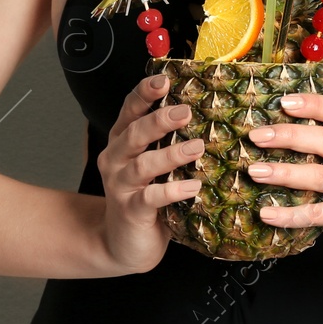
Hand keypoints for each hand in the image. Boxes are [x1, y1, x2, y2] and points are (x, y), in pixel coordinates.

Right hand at [95, 73, 203, 274]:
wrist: (123, 244)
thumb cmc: (146, 196)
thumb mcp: (153, 164)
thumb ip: (167, 140)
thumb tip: (206, 111)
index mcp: (122, 141)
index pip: (130, 110)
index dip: (145, 93)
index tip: (164, 80)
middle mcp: (116, 159)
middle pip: (134, 133)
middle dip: (159, 119)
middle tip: (186, 111)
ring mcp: (121, 186)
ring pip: (143, 165)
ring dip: (171, 154)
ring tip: (197, 147)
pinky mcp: (131, 211)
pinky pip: (150, 198)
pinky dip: (172, 191)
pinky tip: (193, 187)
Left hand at [245, 92, 322, 263]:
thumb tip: (278, 124)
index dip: (313, 105)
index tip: (283, 102)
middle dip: (288, 136)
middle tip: (257, 136)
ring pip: (317, 176)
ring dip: (282, 173)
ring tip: (255, 171)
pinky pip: (315, 214)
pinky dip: (288, 215)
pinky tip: (266, 213)